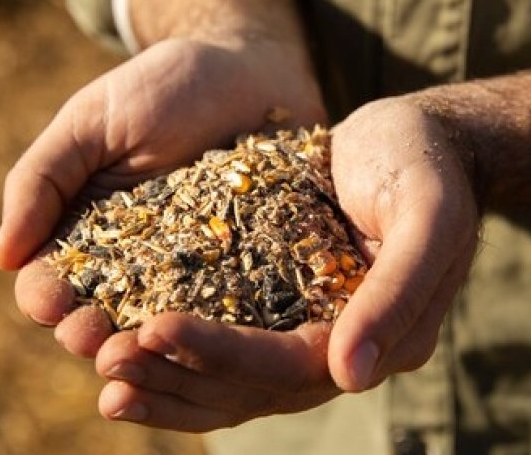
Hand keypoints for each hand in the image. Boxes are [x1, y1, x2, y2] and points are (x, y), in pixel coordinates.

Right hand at [0, 34, 325, 355]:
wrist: (251, 67)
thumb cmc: (162, 87)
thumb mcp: (92, 121)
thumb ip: (42, 180)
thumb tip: (1, 258)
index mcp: (85, 234)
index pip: (50, 283)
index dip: (45, 299)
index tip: (49, 304)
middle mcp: (137, 266)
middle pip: (102, 317)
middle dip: (92, 332)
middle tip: (94, 337)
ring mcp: (196, 274)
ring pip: (163, 328)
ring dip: (149, 346)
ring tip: (145, 345)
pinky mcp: (253, 273)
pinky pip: (234, 312)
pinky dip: (218, 330)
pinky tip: (212, 339)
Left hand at [91, 95, 478, 430]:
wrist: (424, 140)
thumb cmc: (426, 164)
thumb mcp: (428, 214)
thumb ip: (398, 291)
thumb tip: (349, 376)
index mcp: (383, 340)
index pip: (289, 366)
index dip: (220, 354)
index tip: (153, 328)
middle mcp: (343, 354)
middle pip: (250, 388)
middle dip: (176, 376)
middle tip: (108, 358)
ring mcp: (310, 338)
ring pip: (230, 384)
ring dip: (166, 381)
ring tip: (102, 371)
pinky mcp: (281, 313)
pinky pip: (224, 350)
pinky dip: (177, 356)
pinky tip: (125, 342)